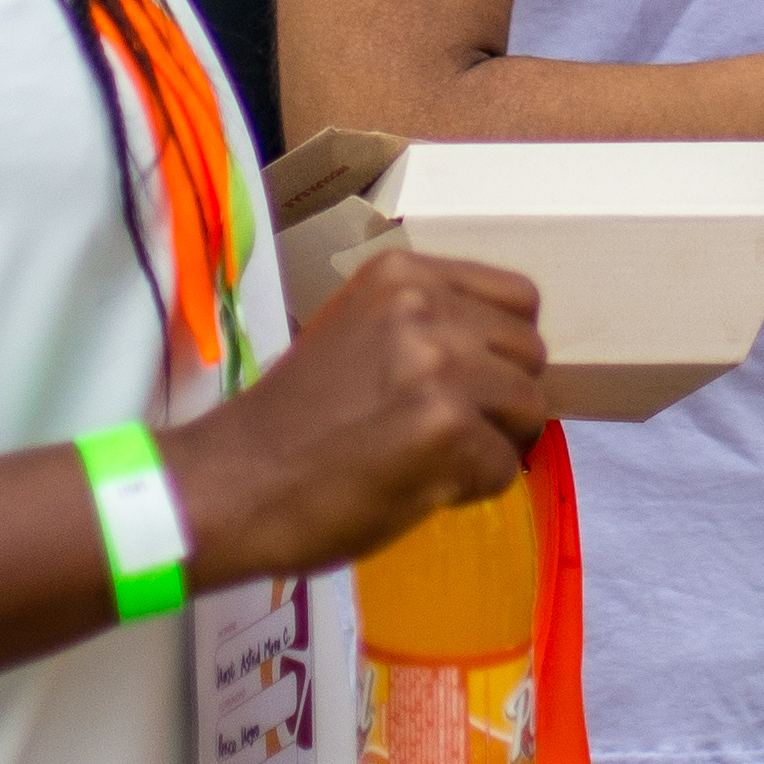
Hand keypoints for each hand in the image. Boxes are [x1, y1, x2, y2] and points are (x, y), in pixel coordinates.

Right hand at [161, 250, 548, 584]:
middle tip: (447, 430)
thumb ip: (424, 327)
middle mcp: (425, 306)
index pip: (518, 297)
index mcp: (402, 274)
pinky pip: (506, 467)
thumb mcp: (358, 333)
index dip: (501, 349)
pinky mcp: (447, 430)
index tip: (465, 381)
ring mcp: (438, 365)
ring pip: (530, 408)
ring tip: (432, 459)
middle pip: (531, 352)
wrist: (232, 485)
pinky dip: (472, 489)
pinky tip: (418, 488)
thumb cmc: (291, 421)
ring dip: (494, 444)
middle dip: (502, 399)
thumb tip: (499, 357)